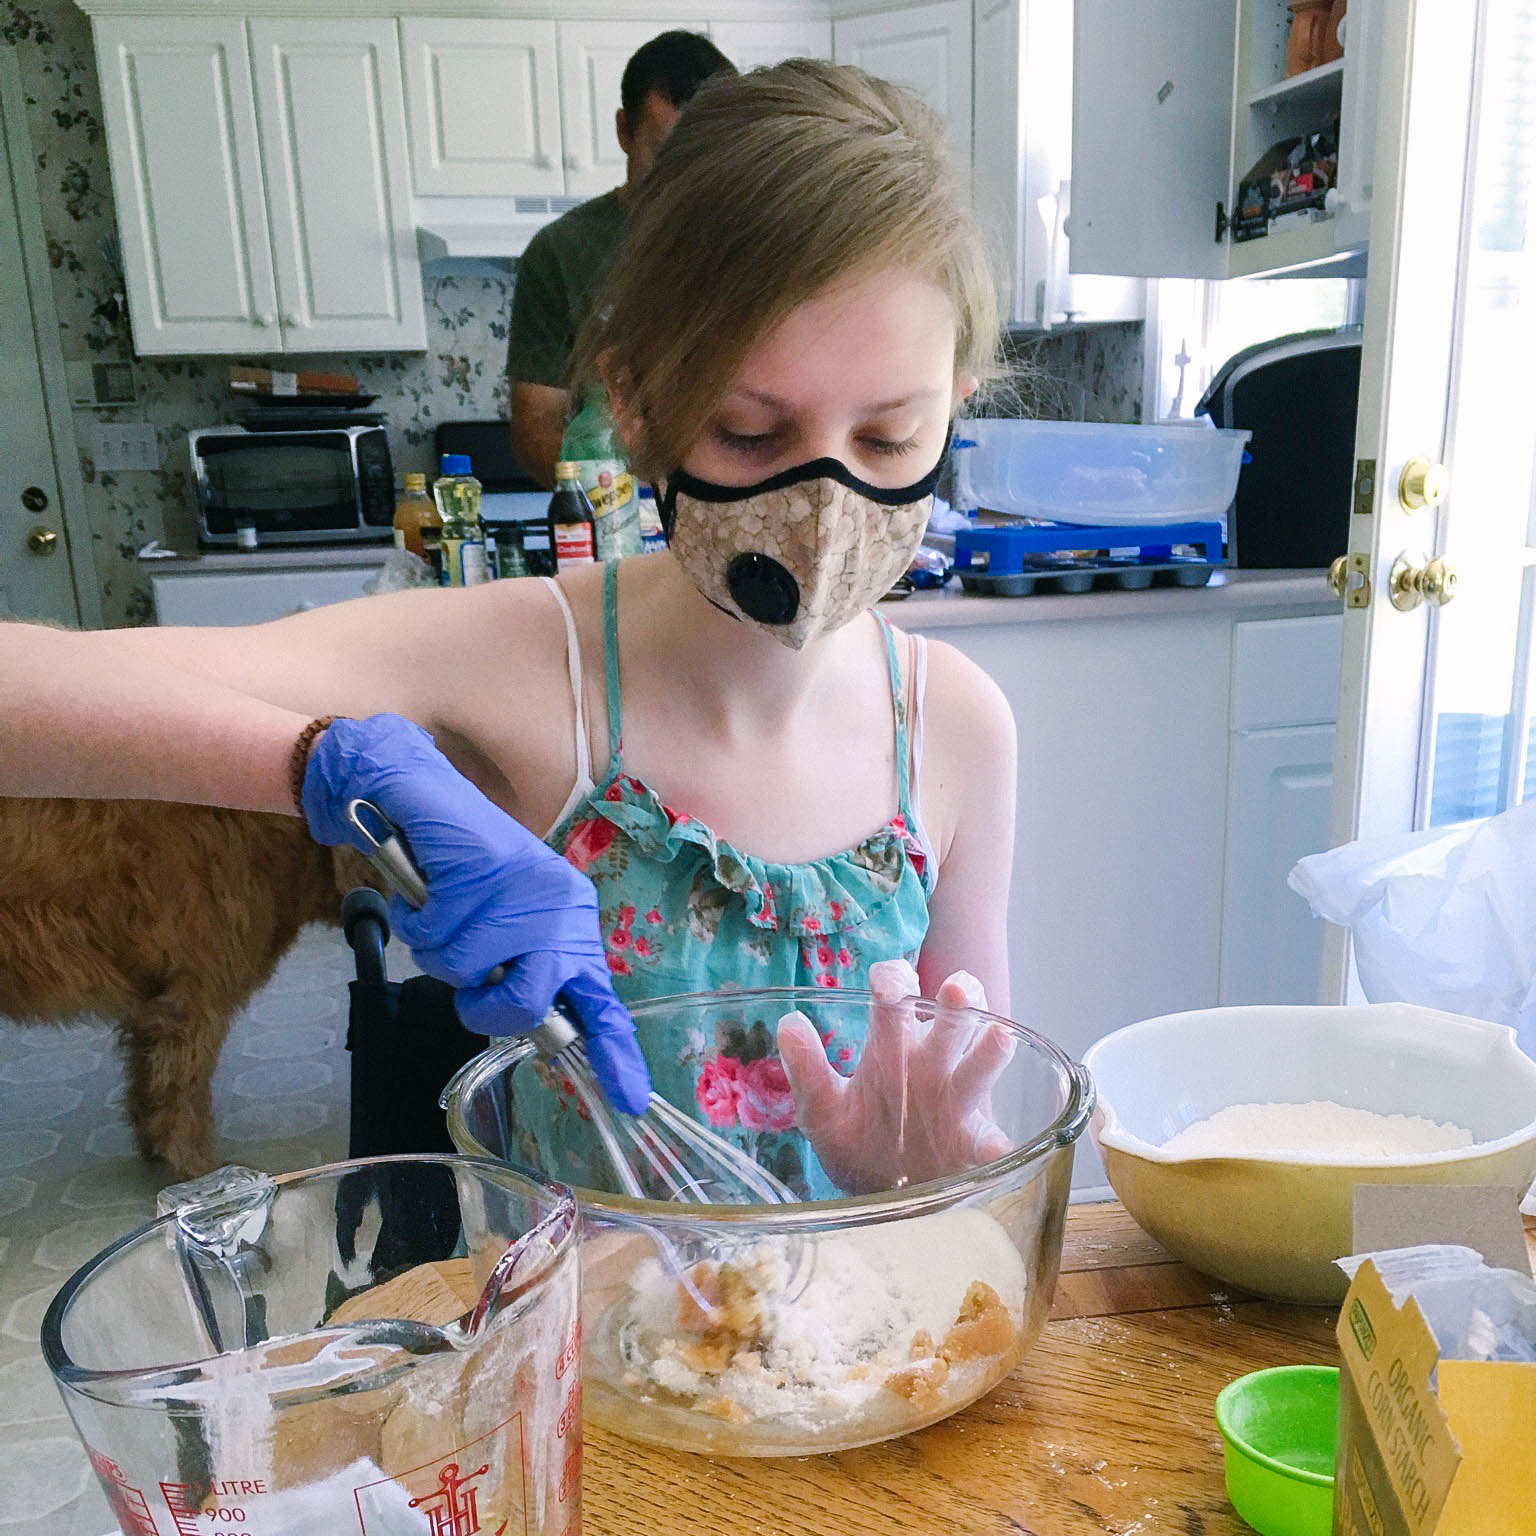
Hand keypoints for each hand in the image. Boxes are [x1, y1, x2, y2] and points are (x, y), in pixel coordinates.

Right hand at [302, 713, 650, 1113]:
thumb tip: (534, 1025)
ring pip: (465, 971)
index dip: (614, 1052)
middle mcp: (559, 908)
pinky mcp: (478, 871)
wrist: (428, 794)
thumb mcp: (509, 920)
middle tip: (468, 978)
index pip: (601, 998)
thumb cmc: (467, 866)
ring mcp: (520, 890)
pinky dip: (417, 921)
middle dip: (483, 1004)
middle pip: (523, 1002)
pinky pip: (434, 936)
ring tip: (444, 911)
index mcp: (573, 922)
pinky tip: (430, 888)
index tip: (629, 1097)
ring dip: (440, 949)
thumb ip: (525, 968)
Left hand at [776, 958, 1013, 1193]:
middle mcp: (931, 1061)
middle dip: (961, 998)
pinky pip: (990, 1138)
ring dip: (990, 1050)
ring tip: (998, 1037)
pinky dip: (996, 1143)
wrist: (874, 1198)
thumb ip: (808, 1070)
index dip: (896, 980)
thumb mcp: (823, 1110)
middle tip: (956, 991)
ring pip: (981, 1062)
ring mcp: (956, 1099)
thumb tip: (789, 1023)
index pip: (898, 993)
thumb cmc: (855, 1140)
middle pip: (955, 1015)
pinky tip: (998, 1148)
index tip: (887, 991)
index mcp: (892, 1044)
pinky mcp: (971, 1143)